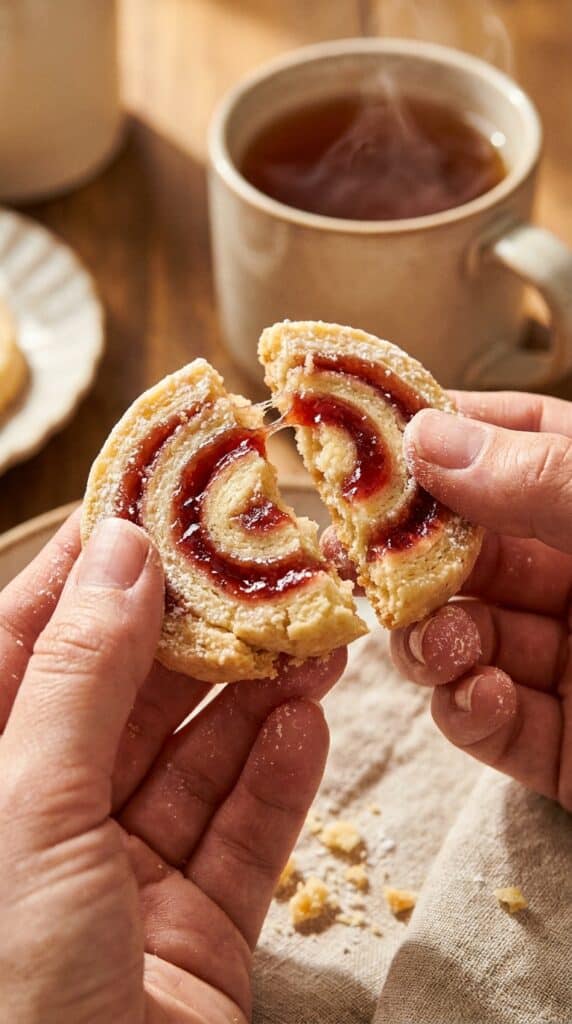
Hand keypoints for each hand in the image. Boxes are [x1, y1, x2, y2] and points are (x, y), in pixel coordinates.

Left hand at [0, 512, 345, 1022]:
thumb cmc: (3, 989)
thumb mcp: (25, 807)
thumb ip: (75, 675)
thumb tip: (121, 550)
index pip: (28, 647)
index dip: (89, 572)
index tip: (152, 505)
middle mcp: (41, 825)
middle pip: (126, 699)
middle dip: (198, 631)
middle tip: (265, 566)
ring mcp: (119, 883)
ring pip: (194, 760)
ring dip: (255, 695)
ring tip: (314, 633)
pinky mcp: (192, 935)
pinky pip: (240, 837)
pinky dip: (278, 777)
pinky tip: (307, 721)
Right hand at [391, 390, 571, 810]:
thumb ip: (547, 478)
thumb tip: (429, 437)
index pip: (516, 446)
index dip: (442, 440)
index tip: (372, 447)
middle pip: (473, 551)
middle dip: (419, 559)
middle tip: (372, 566)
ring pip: (470, 636)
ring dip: (436, 639)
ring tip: (440, 644)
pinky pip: (497, 723)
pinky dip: (471, 711)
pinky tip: (480, 698)